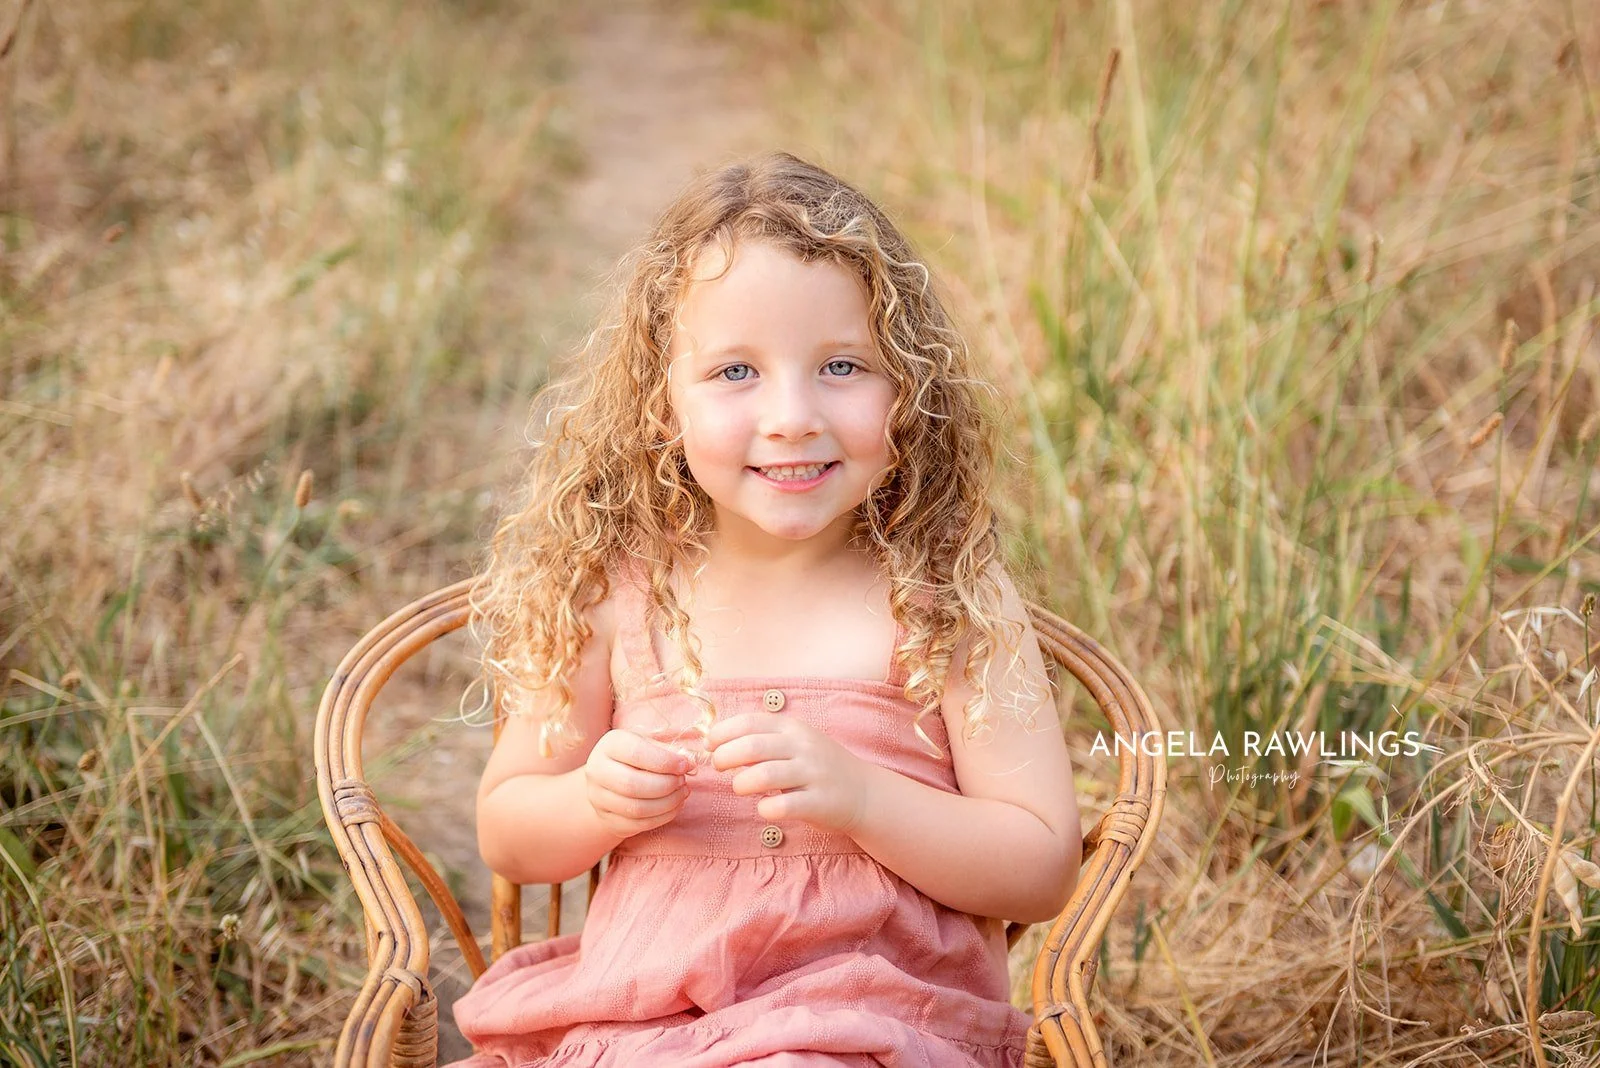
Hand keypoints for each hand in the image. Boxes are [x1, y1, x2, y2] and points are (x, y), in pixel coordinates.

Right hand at [583, 729, 692, 838]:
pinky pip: (638, 824)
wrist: (611, 779)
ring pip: (636, 808)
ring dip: (667, 803)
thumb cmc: (637, 757)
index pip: (636, 753)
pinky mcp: (607, 819)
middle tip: (683, 781)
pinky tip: (675, 805)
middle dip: (666, 785)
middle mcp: (597, 771)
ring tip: (683, 792)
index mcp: (609, 746)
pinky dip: (663, 816)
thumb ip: (670, 751)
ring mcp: (598, 798)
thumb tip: (690, 763)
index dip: (665, 761)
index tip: (685, 765)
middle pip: (632, 785)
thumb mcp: (650, 745)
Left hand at [706, 713, 870, 834]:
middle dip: (725, 757)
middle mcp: (803, 747)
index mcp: (793, 728)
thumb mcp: (795, 744)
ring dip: (742, 783)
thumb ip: (762, 740)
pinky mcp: (819, 802)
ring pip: (764, 775)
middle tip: (718, 768)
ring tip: (740, 788)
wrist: (865, 793)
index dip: (722, 732)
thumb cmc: (817, 768)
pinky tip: (764, 809)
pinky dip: (766, 809)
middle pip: (752, 747)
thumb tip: (717, 743)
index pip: (749, 721)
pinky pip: (783, 806)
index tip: (710, 745)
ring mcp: (813, 774)